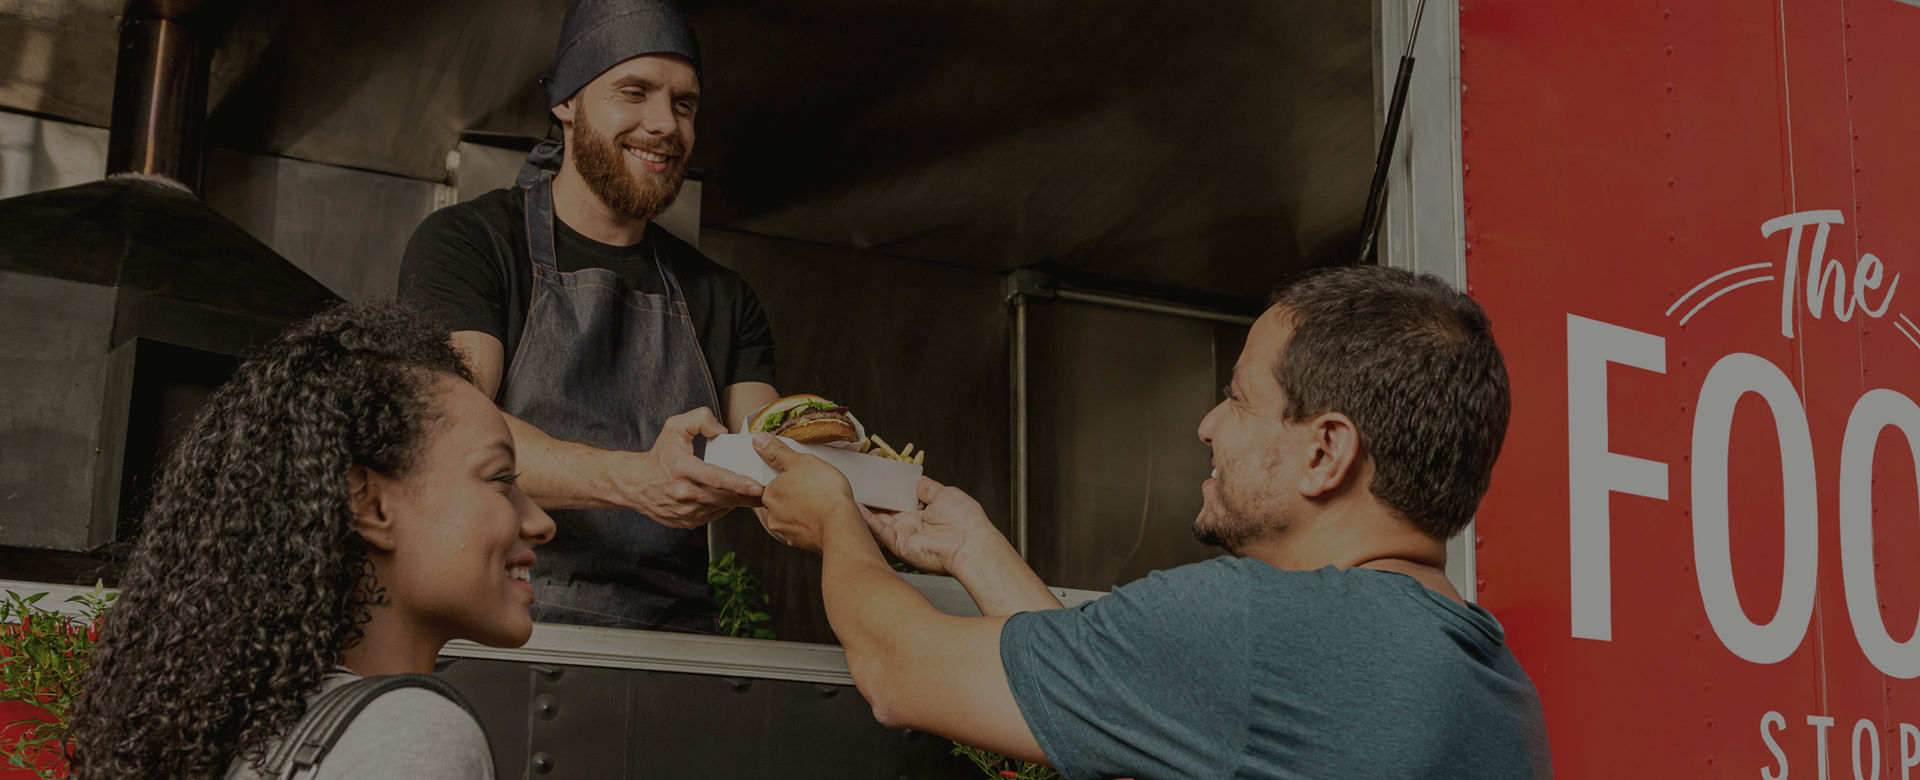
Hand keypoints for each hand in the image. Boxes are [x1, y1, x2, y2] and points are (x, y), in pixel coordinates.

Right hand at [621, 408, 763, 528]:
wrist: (635, 484)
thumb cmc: (659, 456)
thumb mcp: (674, 427)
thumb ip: (699, 419)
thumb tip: (722, 430)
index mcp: (682, 469)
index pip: (716, 477)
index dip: (739, 483)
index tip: (757, 486)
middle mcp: (684, 492)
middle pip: (724, 497)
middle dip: (748, 495)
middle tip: (766, 490)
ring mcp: (685, 510)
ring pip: (721, 508)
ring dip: (738, 502)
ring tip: (752, 494)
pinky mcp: (687, 521)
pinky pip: (714, 516)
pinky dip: (724, 507)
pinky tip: (730, 498)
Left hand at [752, 432, 857, 552]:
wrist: (841, 524)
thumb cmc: (823, 491)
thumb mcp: (800, 461)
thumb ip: (777, 452)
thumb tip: (758, 439)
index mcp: (770, 494)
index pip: (772, 484)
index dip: (787, 479)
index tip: (802, 477)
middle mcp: (773, 516)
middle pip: (781, 501)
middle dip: (795, 496)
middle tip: (814, 487)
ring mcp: (787, 532)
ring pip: (793, 517)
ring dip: (804, 511)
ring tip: (823, 501)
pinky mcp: (802, 543)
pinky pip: (805, 530)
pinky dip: (813, 524)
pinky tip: (826, 516)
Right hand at [862, 477, 997, 575]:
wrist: (970, 544)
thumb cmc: (967, 521)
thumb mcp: (945, 494)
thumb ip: (928, 488)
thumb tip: (919, 480)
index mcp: (926, 513)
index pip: (902, 501)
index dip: (889, 490)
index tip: (877, 478)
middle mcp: (914, 525)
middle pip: (888, 510)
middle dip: (875, 498)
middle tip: (860, 483)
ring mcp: (906, 536)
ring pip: (880, 520)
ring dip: (866, 507)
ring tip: (851, 491)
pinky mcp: (900, 546)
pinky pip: (880, 531)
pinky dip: (867, 519)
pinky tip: (857, 506)